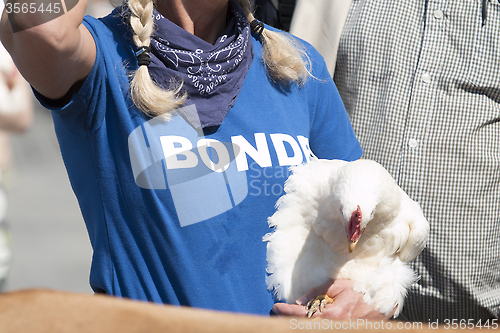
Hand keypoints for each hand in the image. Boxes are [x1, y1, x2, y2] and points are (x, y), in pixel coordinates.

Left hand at [271, 279, 393, 319]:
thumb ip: (318, 292)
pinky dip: (308, 325)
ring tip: (283, 317)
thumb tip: (299, 301)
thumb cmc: (359, 292)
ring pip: (310, 328)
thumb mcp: (338, 286)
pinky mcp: (339, 330)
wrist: (381, 304)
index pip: (301, 314)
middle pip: (302, 326)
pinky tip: (301, 320)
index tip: (275, 306)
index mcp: (331, 313)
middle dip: (286, 320)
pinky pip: (320, 328)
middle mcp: (332, 325)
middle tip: (274, 314)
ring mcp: (336, 329)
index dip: (285, 311)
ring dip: (295, 324)